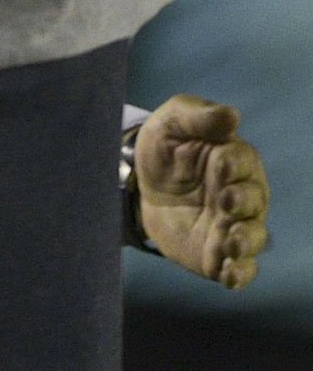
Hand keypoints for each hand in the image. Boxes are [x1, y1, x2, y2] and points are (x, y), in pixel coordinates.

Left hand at [135, 94, 268, 288]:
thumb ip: (198, 117)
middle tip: (225, 200)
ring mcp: (232, 226)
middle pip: (254, 200)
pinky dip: (240, 274)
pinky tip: (229, 277)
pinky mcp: (218, 253)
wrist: (139, 185)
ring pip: (253, 237)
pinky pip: (240, 268)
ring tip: (230, 243)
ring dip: (246, 241)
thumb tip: (231, 115)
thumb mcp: (171, 122)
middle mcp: (241, 195)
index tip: (222, 163)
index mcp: (234, 160)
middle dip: (244, 201)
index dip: (236, 164)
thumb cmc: (163, 147)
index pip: (244, 162)